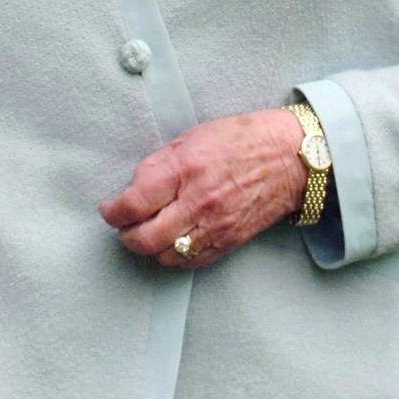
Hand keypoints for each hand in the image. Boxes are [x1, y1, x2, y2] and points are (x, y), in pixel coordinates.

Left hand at [100, 109, 307, 271]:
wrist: (290, 158)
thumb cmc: (242, 140)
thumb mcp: (192, 137)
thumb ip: (159, 165)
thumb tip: (134, 190)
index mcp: (185, 169)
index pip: (134, 204)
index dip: (113, 211)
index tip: (109, 209)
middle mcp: (199, 201)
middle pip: (144, 238)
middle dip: (125, 235)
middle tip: (122, 226)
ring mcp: (215, 226)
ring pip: (165, 255)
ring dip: (148, 248)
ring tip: (147, 232)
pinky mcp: (228, 242)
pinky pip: (190, 261)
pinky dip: (173, 255)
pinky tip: (171, 241)